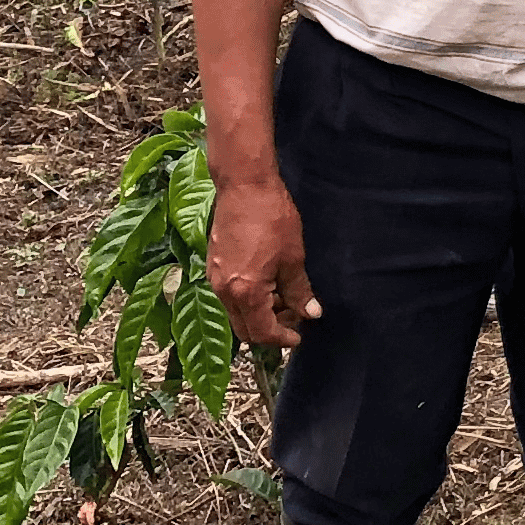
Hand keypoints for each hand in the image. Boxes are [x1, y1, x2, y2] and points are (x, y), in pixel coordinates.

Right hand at [210, 170, 320, 346]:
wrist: (245, 186)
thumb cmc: (272, 217)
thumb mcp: (293, 257)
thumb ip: (299, 291)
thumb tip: (311, 313)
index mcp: (245, 292)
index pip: (262, 332)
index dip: (282, 338)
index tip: (298, 336)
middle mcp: (224, 291)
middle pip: (245, 329)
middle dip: (269, 329)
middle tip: (293, 317)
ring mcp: (215, 278)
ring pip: (237, 312)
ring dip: (259, 312)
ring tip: (284, 295)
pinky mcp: (213, 264)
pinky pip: (230, 294)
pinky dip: (248, 297)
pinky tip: (267, 282)